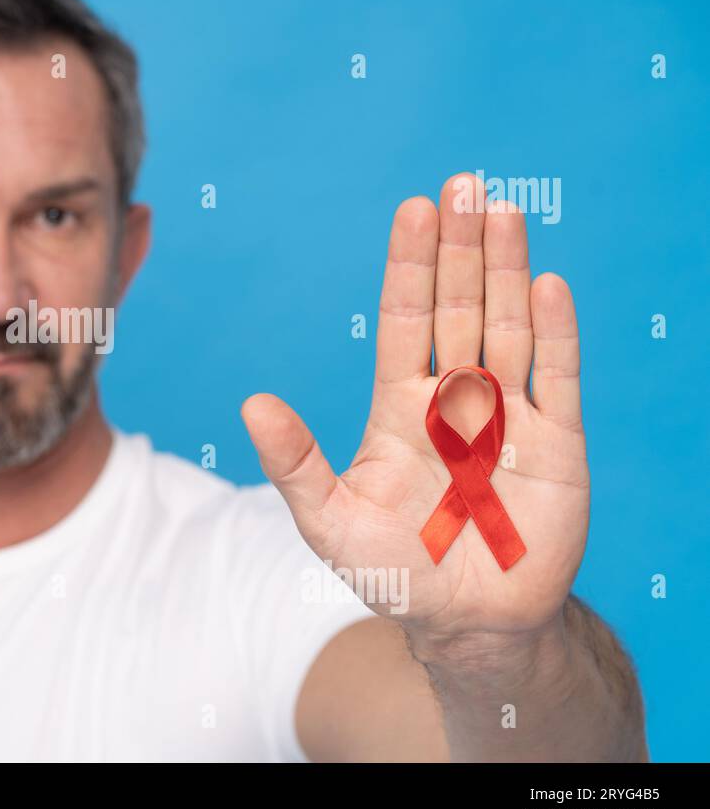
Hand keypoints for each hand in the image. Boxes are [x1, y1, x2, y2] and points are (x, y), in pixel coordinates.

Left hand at [242, 173, 587, 656]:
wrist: (467, 624)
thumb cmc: (394, 571)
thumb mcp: (331, 520)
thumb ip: (295, 462)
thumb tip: (250, 403)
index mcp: (400, 406)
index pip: (404, 319)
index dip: (408, 266)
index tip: (411, 209)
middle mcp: (455, 398)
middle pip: (458, 307)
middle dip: (458, 248)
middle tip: (462, 183)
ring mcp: (509, 416)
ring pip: (507, 327)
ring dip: (505, 269)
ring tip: (502, 210)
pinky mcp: (558, 445)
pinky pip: (558, 378)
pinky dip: (553, 332)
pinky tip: (546, 284)